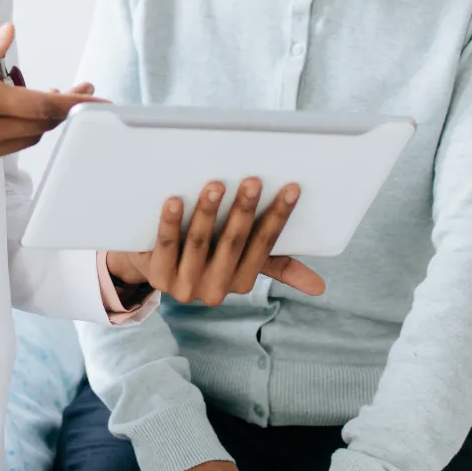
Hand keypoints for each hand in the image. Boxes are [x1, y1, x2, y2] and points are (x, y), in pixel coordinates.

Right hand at [0, 24, 95, 174]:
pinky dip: (20, 132)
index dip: (76, 103)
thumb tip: (10, 32)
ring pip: (29, 138)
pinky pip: (10, 148)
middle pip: (42, 124)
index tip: (98, 99)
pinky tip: (14, 116)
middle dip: (63, 109)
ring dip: (42, 121)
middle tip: (75, 91)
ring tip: (46, 99)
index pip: (44, 105)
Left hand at [105, 179, 326, 305]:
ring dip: (208, 213)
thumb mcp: (242, 260)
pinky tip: (174, 200)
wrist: (151, 265)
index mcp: (242, 282)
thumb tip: (320, 288)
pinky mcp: (158, 276)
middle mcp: (215, 290)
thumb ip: (277, 267)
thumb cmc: (206, 253)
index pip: (265, 246)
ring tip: (215, 184)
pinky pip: (166, 245)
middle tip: (252, 180)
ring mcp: (185, 286)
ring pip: (199, 243)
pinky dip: (171, 222)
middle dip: (244, 211)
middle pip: (233, 244)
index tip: (291, 188)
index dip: (278, 217)